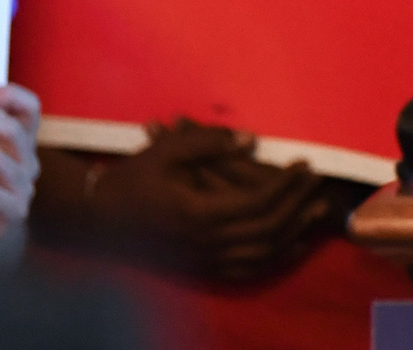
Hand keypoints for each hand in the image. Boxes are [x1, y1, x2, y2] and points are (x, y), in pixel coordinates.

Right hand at [81, 119, 332, 281]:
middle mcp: (204, 244)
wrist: (94, 216)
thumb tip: (252, 140)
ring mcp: (201, 261)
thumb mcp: (168, 150)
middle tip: (318, 183)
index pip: (259, 202)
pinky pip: (245, 272)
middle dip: (298, 205)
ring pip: (260, 256)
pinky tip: (291, 246)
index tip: (306, 164)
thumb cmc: (132, 178)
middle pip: (267, 230)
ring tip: (315, 212)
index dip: (287, 184)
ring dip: (293, 234)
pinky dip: (273, 260)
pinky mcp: (198, 269)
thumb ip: (210, 142)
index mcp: (198, 214)